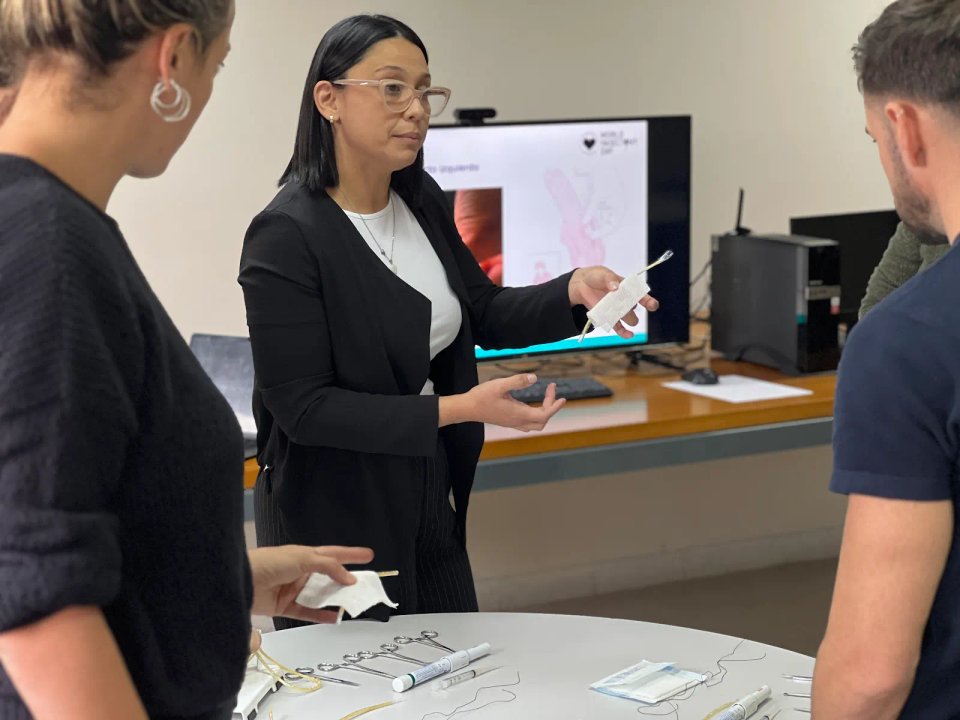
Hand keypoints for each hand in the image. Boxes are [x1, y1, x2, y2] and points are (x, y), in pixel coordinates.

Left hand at [248, 545, 373, 622]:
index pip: (333, 554)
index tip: (368, 555)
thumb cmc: (269, 562)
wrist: (241, 580)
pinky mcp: (285, 606)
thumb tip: (349, 577)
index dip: (350, 554)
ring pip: (320, 594)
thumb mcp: (303, 558)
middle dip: (346, 579)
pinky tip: (335, 617)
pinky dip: (321, 615)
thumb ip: (328, 567)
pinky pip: (307, 611)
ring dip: (335, 598)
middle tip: (365, 584)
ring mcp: (293, 589)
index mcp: (304, 555)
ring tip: (353, 602)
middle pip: (329, 576)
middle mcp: (300, 571)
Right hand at [462, 374, 565, 430]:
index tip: (562, 397)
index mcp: (519, 414)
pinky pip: (527, 423)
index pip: (544, 414)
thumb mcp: (500, 385)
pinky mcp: (508, 422)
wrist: (467, 409)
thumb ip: (518, 381)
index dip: (555, 407)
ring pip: (535, 424)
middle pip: (542, 421)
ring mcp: (512, 423)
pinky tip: (531, 404)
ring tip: (545, 397)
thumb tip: (535, 378)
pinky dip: (535, 415)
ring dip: (544, 412)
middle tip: (550, 390)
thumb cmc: (482, 396)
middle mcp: (518, 421)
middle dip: (550, 407)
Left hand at [568, 266, 659, 338]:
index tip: (652, 306)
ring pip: (630, 319)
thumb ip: (610, 278)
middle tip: (619, 302)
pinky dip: (625, 333)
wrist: (582, 284)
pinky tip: (629, 335)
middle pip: (634, 309)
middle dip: (630, 308)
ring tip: (615, 311)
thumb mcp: (603, 273)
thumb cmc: (597, 277)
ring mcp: (618, 311)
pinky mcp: (610, 318)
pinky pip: (620, 328)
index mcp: (629, 289)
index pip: (642, 296)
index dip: (649, 302)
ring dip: (626, 318)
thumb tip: (615, 287)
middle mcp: (626, 301)